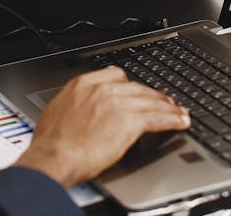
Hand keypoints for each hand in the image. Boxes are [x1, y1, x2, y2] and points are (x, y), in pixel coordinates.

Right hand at [13, 67, 189, 187]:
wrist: (54, 156)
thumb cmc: (51, 142)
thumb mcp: (58, 112)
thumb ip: (75, 106)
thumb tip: (81, 113)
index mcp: (83, 84)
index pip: (115, 75)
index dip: (130, 84)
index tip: (136, 91)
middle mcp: (103, 89)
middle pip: (137, 87)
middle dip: (152, 95)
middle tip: (162, 102)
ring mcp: (118, 103)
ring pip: (151, 101)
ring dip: (168, 107)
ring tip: (178, 112)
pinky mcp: (130, 121)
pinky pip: (158, 118)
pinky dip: (172, 119)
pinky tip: (180, 122)